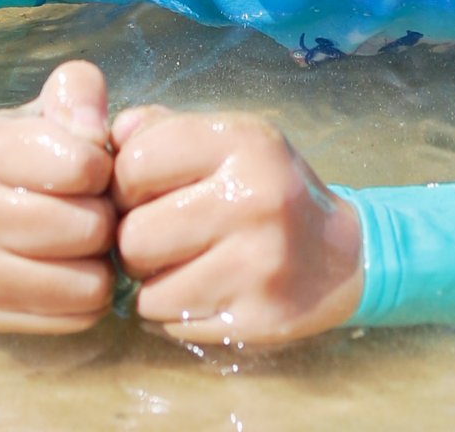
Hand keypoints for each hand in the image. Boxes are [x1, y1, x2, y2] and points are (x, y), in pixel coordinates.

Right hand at [0, 60, 118, 332]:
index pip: (81, 165)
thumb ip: (77, 93)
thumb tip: (97, 131)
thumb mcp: (41, 112)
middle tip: (92, 210)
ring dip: (100, 264)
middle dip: (105, 218)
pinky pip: (75, 320)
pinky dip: (86, 299)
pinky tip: (69, 273)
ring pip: (87, 284)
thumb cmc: (15, 158)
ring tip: (83, 244)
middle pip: (90, 229)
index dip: (103, 166)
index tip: (92, 167)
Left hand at [111, 104, 364, 346]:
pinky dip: (175, 313)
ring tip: (181, 266)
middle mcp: (252, 199)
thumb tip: (113, 135)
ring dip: (153, 284)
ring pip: (148, 292)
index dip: (124, 181)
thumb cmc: (269, 187)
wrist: (341, 254)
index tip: (142, 191)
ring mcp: (256, 265)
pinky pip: (174, 326)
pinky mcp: (257, 319)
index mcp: (242, 141)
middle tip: (159, 238)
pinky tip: (202, 291)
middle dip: (134, 242)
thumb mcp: (229, 138)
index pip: (137, 161)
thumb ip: (166, 128)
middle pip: (134, 237)